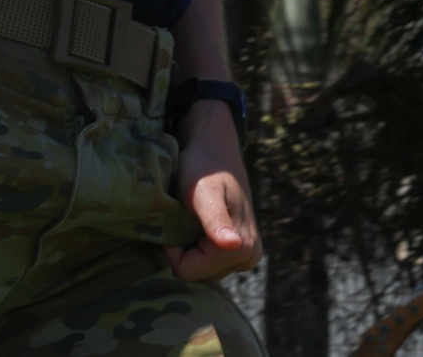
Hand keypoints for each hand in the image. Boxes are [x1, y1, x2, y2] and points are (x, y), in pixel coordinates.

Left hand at [166, 99, 262, 281]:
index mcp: (241, 248)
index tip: (175, 218)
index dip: (173, 248)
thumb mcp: (203, 191)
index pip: (189, 272)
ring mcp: (246, 255)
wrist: (214, 147)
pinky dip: (195, 244)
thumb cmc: (204, 166)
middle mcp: (249, 257)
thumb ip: (215, 220)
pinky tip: (196, 221)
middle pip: (198, 274)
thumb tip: (234, 245)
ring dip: (189, 246)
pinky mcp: (239, 249)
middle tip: (183, 215)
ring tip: (190, 216)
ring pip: (201, 269)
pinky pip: (208, 261)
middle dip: (183, 249)